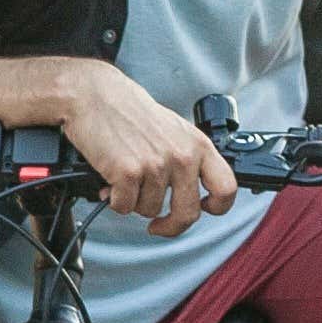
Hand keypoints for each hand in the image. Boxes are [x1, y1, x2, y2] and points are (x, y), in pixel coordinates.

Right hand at [53, 64, 233, 237]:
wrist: (95, 96)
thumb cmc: (132, 113)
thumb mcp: (175, 131)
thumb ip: (188, 159)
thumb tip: (191, 197)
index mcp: (198, 145)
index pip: (226, 188)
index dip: (217, 207)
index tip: (203, 209)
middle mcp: (182, 157)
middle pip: (189, 213)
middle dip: (171, 226)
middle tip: (158, 225)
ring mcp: (156, 165)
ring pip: (149, 210)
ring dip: (134, 202)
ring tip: (125, 179)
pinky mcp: (128, 173)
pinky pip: (124, 207)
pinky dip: (114, 200)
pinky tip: (111, 182)